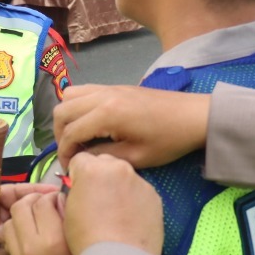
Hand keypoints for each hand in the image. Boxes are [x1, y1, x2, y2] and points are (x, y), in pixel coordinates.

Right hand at [53, 85, 209, 167]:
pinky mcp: (115, 86)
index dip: (64, 153)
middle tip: (71, 153)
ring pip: (69, 95)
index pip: (70, 132)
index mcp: (106, 114)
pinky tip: (89, 123)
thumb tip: (82, 158)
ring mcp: (108, 88)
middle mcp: (102, 96)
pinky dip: (77, 105)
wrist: (194, 116)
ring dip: (67, 116)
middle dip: (60, 134)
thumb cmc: (168, 140)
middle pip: (62, 110)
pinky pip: (84, 90)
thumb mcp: (135, 157)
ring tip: (77, 136)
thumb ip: (103, 156)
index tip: (68, 168)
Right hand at [62, 153, 163, 254]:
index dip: (76, 174)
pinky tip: (128, 220)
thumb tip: (80, 188)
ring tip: (114, 214)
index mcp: (92, 168)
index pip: (80, 159)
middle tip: (95, 200)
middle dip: (98, 176)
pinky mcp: (154, 196)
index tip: (77, 188)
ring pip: (124, 176)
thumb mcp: (68, 211)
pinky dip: (134, 200)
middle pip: (104, 162)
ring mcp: (139, 181)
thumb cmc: (88, 239)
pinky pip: (139, 191)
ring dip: (117, 187)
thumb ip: (74, 190)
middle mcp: (118, 168)